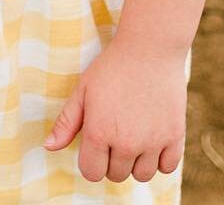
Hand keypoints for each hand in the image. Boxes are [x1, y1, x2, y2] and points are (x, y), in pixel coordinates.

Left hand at [45, 38, 186, 185]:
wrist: (149, 48)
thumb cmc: (112, 67)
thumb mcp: (83, 90)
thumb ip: (66, 122)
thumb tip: (49, 147)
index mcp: (99, 132)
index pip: (92, 173)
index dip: (91, 160)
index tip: (96, 143)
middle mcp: (126, 143)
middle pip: (116, 175)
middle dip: (112, 159)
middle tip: (116, 131)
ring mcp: (152, 142)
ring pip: (142, 175)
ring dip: (136, 161)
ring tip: (135, 135)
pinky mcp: (174, 137)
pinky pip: (167, 168)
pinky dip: (160, 158)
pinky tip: (153, 138)